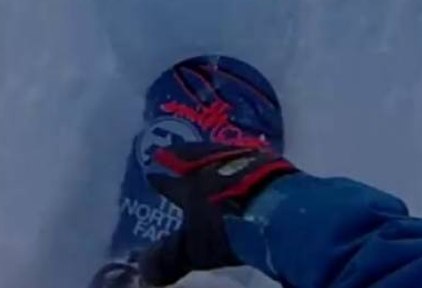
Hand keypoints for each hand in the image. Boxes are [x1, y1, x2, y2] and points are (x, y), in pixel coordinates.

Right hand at [139, 143, 296, 285]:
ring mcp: (243, 159)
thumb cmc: (230, 227)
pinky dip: (241, 159)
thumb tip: (143, 272)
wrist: (277, 207)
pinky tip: (245, 160)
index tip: (150, 174)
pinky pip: (248, 155)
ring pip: (220, 151)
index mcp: (191, 185)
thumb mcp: (196, 248)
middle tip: (175, 149)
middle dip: (183, 154)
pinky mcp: (270, 160)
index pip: (170, 182)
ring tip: (208, 152)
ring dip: (212, 153)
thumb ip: (170, 258)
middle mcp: (213, 165)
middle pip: (194, 156)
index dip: (160, 180)